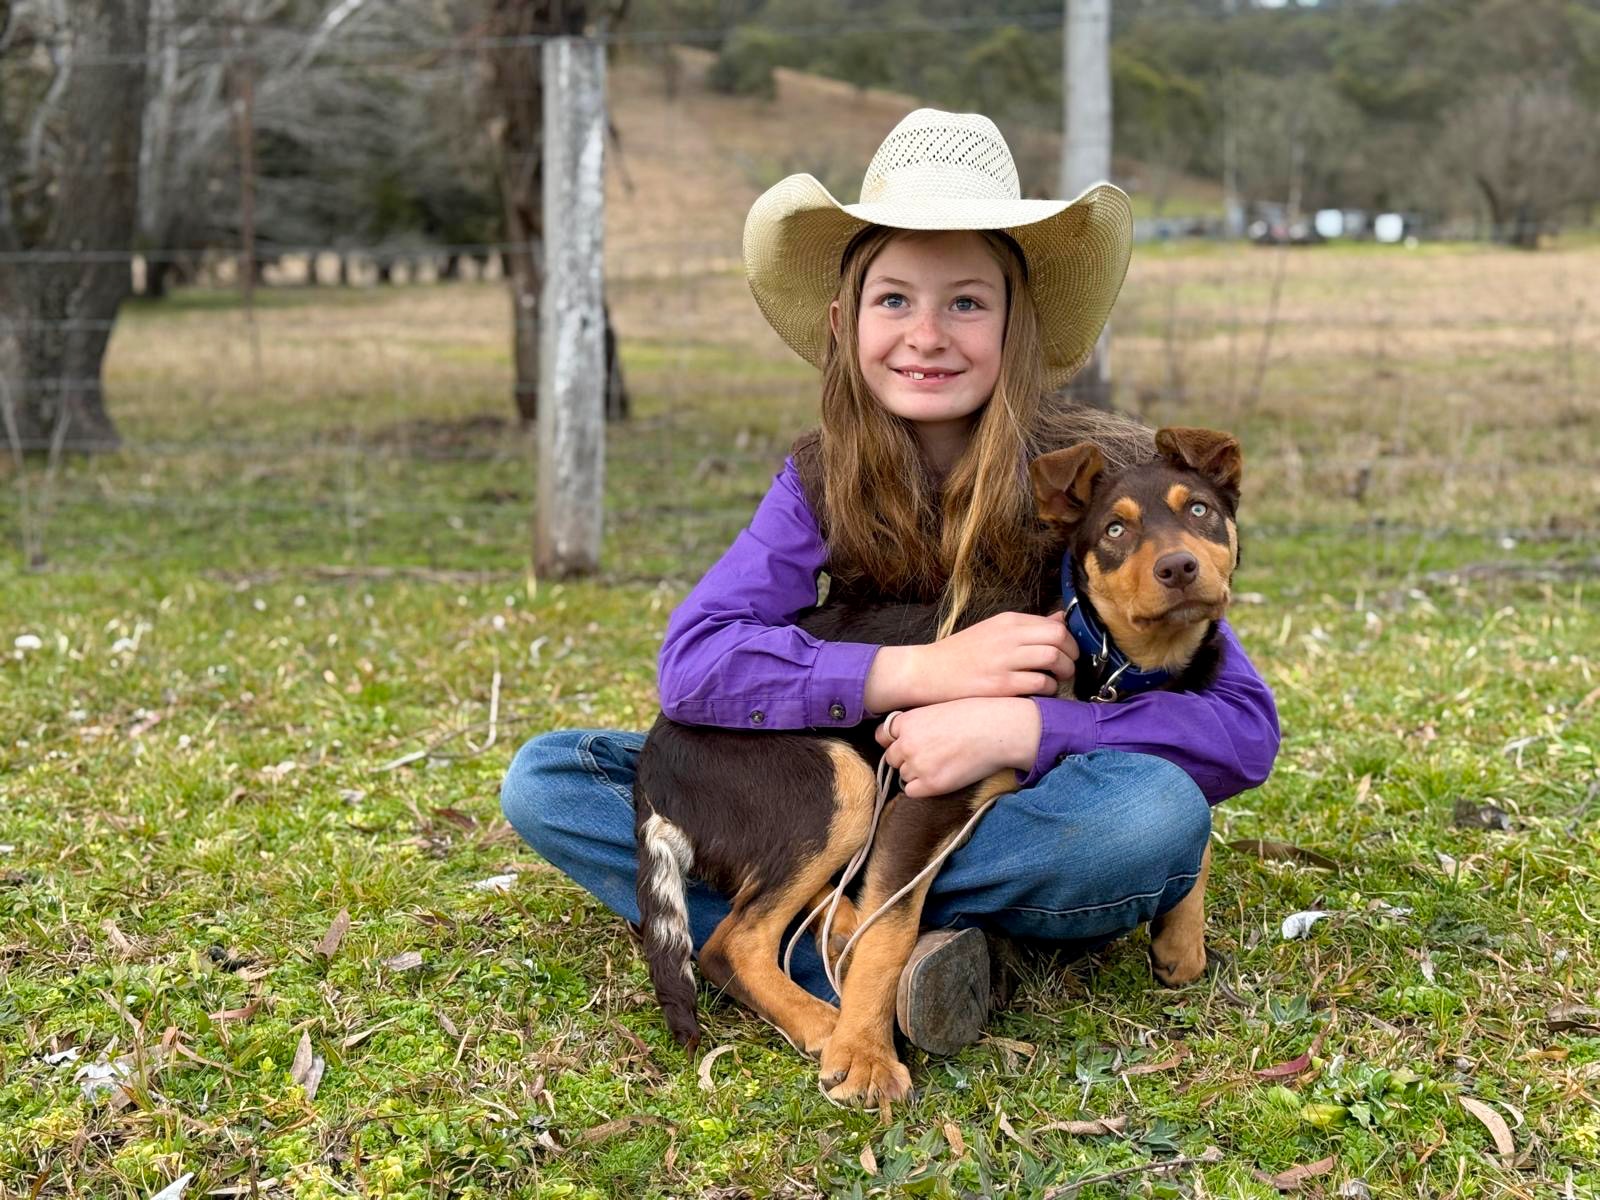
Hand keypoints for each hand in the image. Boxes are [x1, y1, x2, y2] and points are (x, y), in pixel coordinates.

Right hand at [864, 611, 1076, 711]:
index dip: (1070, 642)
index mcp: (1008, 621)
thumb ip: (1027, 627)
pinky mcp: (1001, 684)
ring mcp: (1005, 660)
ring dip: (1063, 673)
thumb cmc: (961, 654)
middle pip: (1060, 639)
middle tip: (1067, 669)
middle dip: (1072, 656)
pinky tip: (1039, 693)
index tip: (1068, 654)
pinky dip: (1048, 690)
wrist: (927, 672)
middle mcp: (1009, 636)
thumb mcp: (994, 630)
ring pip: (1054, 659)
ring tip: (1055, 682)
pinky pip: (1040, 684)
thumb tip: (1061, 619)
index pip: (1055, 625)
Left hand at [874, 698, 1041, 797]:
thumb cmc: (976, 714)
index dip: (895, 740)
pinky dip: (922, 788)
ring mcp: (917, 765)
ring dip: (917, 773)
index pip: (883, 736)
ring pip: (904, 775)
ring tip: (942, 764)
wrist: (1000, 730)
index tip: (907, 742)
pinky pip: (912, 792)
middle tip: (930, 755)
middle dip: (906, 758)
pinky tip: (941, 777)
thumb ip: (918, 722)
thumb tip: (909, 735)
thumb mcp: (939, 708)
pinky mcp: (932, 784)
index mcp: (907, 721)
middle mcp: (906, 743)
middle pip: (892, 758)